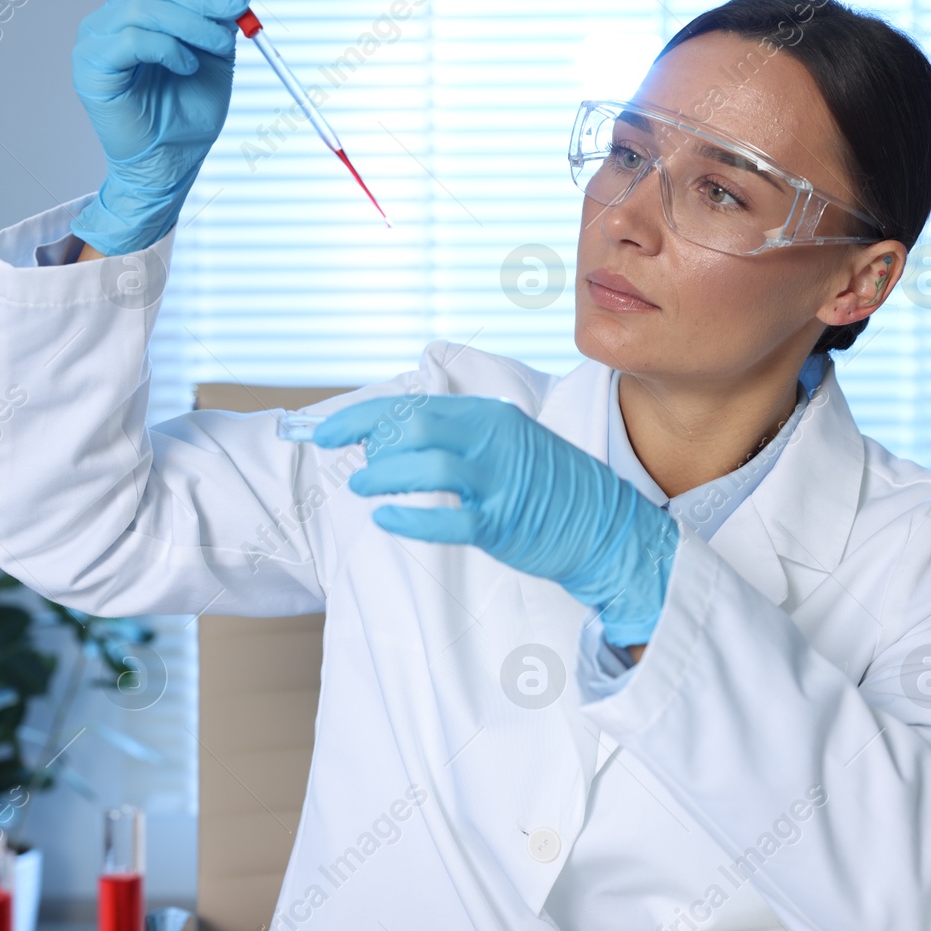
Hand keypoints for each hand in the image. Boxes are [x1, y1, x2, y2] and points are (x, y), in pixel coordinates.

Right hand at [69, 0, 256, 254]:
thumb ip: (226, 13)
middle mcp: (109, 19)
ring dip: (192, 23)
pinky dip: (168, 48)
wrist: (170, 165)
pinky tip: (187, 66)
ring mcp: (94, 41)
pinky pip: (131, 39)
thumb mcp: (218, 54)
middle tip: (238, 8)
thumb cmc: (187, 116)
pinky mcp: (92, 68)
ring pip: (144, 7)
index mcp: (135, 10)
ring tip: (220, 46)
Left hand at [312, 395, 680, 646]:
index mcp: (487, 415)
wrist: (604, 525)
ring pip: (427, 466)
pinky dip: (409, 517)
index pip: (412, 405)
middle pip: (414, 426)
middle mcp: (492, 438)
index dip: (362, 418)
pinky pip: (447, 518)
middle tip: (355, 465)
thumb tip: (387, 441)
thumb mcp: (502, 443)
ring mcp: (498, 480)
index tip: (326, 432)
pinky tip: (386, 518)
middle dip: (369, 442)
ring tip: (363, 488)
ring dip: (383, 476)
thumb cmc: (544, 486)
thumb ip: (454, 437)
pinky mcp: (502, 522)